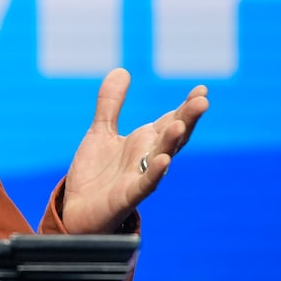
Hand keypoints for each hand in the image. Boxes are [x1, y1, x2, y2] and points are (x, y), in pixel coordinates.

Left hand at [60, 69, 207, 233]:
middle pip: (172, 137)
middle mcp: (147, 159)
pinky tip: (163, 160)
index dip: (185, 106)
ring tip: (181, 124)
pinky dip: (155, 173)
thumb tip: (122, 70)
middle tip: (202, 100)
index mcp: (144, 142)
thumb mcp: (101, 131)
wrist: (78, 210)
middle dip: (187, 119)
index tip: (201, 89)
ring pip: (161, 157)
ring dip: (171, 142)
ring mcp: (139, 177)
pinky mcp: (127, 196)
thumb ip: (110, 103)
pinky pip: (144, 185)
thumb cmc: (96, 174)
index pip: (170, 121)